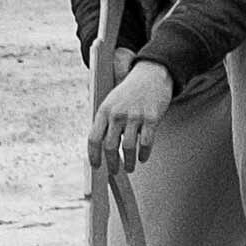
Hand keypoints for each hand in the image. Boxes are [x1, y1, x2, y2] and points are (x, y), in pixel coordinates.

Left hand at [90, 58, 177, 173]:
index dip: (93, 155)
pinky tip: (143, 157)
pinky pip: (146, 142)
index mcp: (104, 110)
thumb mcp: (111, 101)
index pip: (94, 138)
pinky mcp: (151, 118)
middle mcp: (117, 114)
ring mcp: (135, 116)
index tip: (96, 166)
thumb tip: (99, 146)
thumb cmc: (130, 91)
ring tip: (129, 168)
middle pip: (110, 146)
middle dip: (112, 163)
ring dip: (128, 162)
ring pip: (128, 147)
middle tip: (114, 171)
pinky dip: (144, 153)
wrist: (151, 74)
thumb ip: (105, 120)